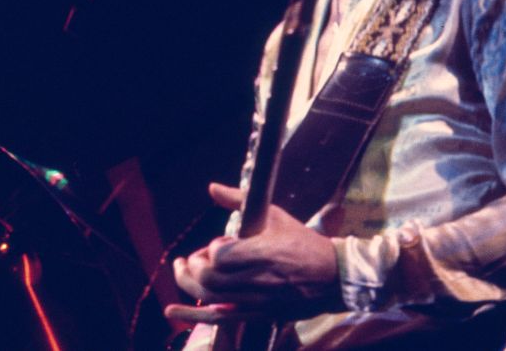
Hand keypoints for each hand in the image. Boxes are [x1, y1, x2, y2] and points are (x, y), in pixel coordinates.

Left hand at [165, 183, 340, 323]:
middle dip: (195, 266)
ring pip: (211, 298)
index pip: (222, 256)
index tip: (218, 243)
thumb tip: (212, 188)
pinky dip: (194, 315)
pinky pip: (220, 318)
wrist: (334, 277)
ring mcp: (258, 300)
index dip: (212, 250)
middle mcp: (259, 280)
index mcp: (264, 253)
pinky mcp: (258, 313)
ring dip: (189, 284)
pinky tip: (172, 311)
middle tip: (195, 257)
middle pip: (210, 279)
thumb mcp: (274, 215)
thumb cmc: (303, 243)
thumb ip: (240, 200)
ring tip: (183, 270)